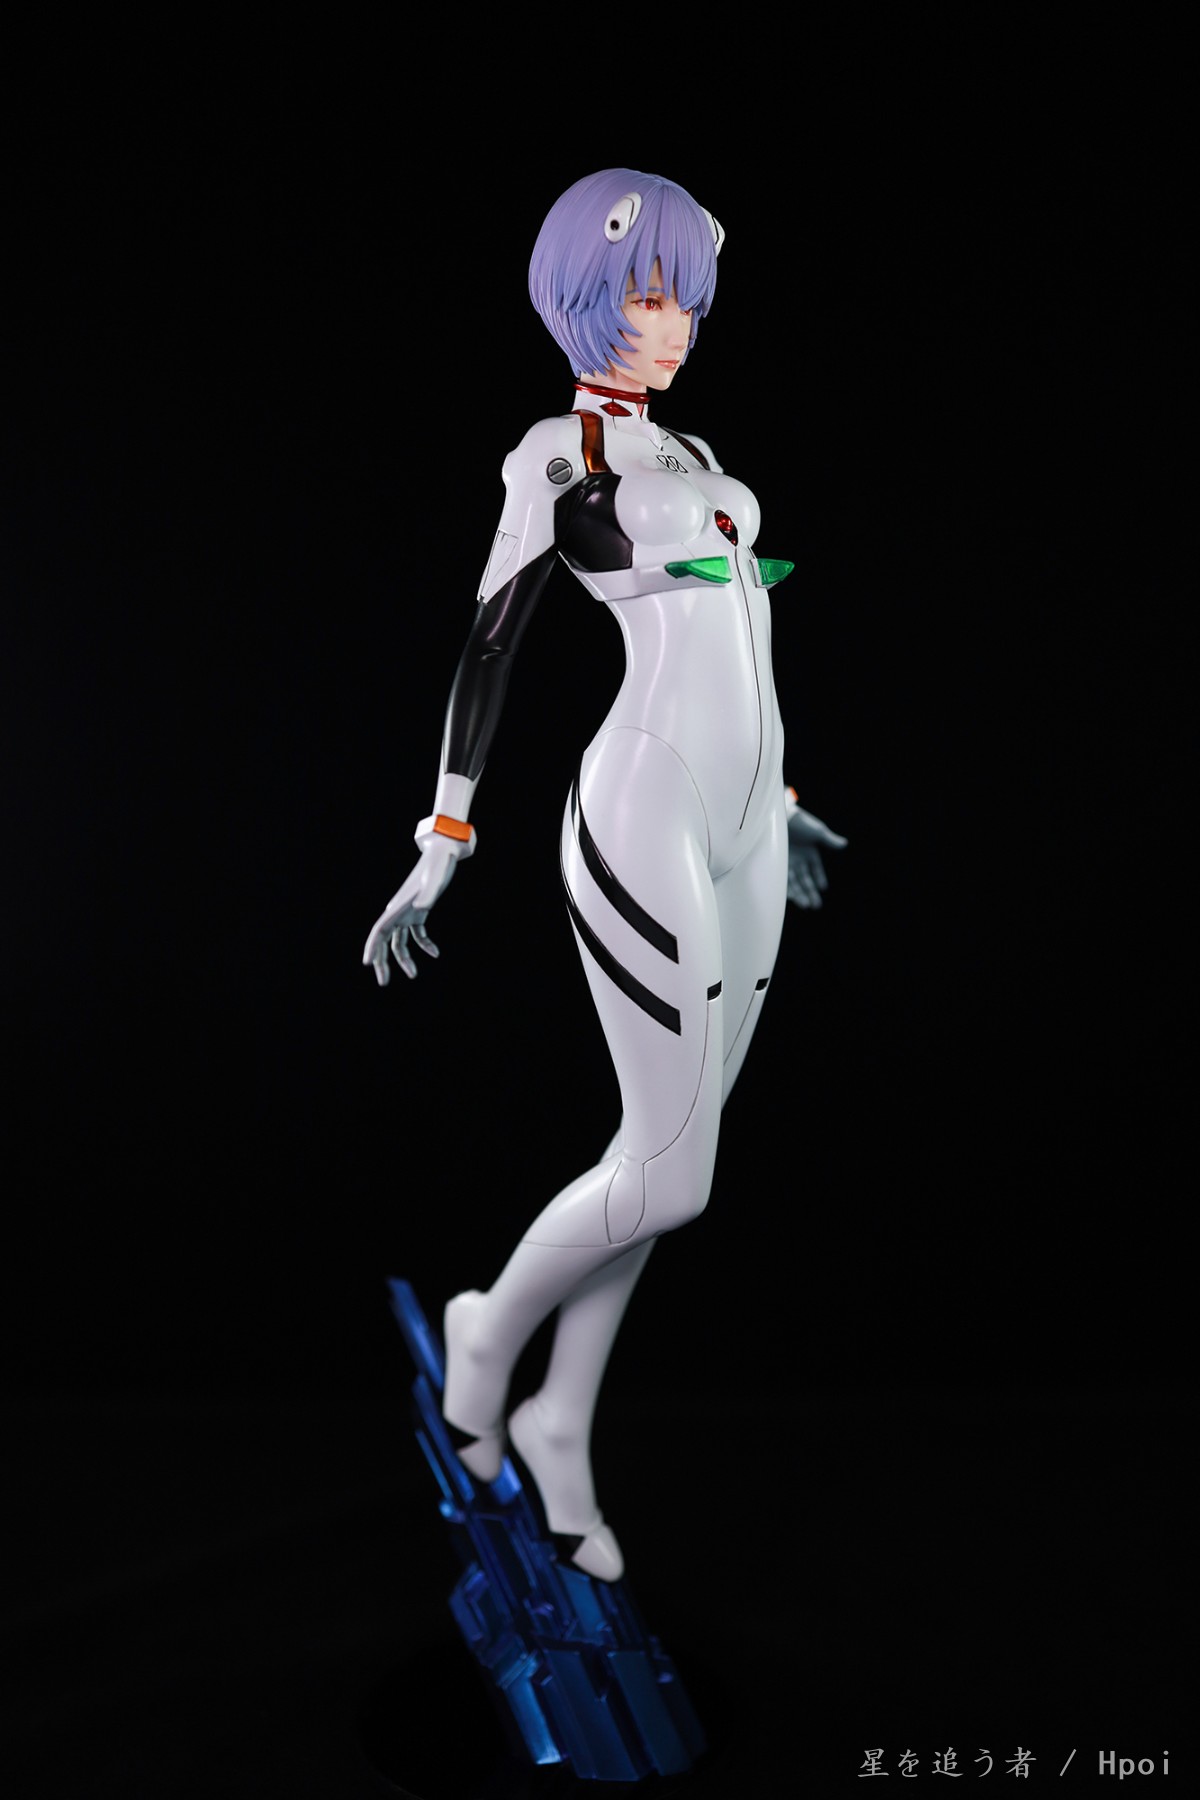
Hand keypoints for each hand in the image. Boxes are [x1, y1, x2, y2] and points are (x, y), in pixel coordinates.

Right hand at [363, 840, 459, 984]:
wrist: (442, 854)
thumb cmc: (438, 865)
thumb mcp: (435, 880)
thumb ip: (428, 894)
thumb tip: (421, 909)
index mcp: (398, 906)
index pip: (379, 931)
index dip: (372, 947)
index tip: (367, 963)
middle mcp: (398, 911)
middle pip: (384, 940)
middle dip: (382, 962)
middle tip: (384, 982)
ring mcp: (407, 912)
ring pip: (399, 941)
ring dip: (404, 959)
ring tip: (413, 976)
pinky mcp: (418, 913)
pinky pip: (417, 934)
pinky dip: (424, 945)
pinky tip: (436, 953)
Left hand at [786, 799, 846, 909]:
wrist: (779, 816)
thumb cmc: (800, 822)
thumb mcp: (817, 831)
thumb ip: (829, 840)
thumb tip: (844, 844)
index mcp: (810, 852)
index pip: (816, 870)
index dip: (820, 878)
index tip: (823, 888)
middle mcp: (799, 860)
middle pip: (806, 880)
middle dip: (811, 892)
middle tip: (816, 906)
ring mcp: (788, 863)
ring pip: (795, 883)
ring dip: (800, 894)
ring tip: (805, 905)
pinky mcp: (776, 864)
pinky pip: (782, 879)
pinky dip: (787, 888)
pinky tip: (791, 897)